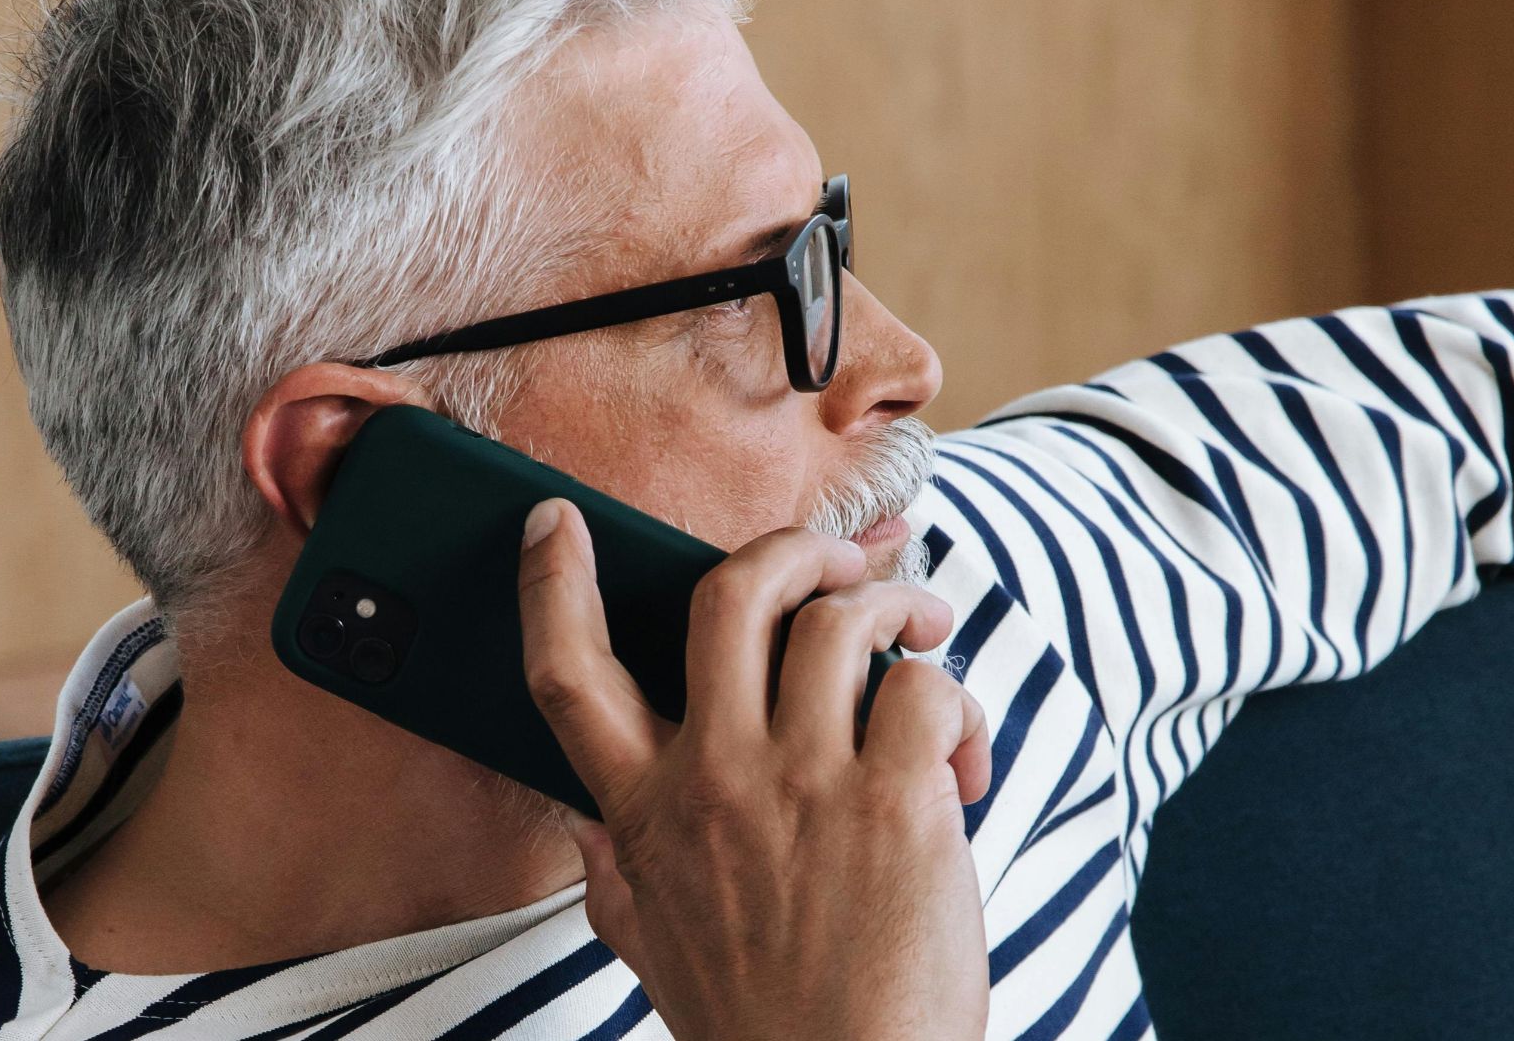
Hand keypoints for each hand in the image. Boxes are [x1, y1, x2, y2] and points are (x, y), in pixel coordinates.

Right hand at [517, 498, 991, 1040]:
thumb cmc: (760, 1027)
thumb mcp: (649, 947)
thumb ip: (612, 872)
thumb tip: (583, 821)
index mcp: (644, 814)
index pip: (567, 674)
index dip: (551, 582)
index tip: (554, 522)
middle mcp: (713, 781)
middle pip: (729, 596)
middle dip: (791, 548)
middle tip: (834, 561)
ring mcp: (803, 786)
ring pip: (838, 620)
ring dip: (892, 605)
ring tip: (923, 631)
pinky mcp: (895, 805)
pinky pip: (924, 691)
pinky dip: (953, 703)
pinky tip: (961, 756)